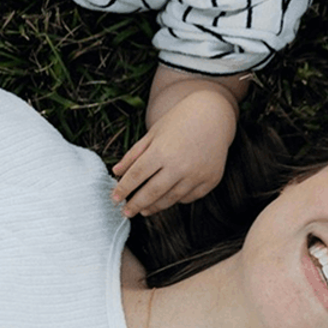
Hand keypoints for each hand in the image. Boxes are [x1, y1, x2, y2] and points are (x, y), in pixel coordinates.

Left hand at [111, 88, 239, 216]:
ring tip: (143, 210)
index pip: (137, 176)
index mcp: (162, 151)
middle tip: (126, 212)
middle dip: (136, 204)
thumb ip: (134, 154)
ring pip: (171, 199)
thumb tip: (116, 171)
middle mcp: (180, 165)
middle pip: (152, 192)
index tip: (114, 198)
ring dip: (154, 207)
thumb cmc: (179, 121)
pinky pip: (189, 197)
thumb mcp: (153, 133)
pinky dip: (176, 200)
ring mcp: (197, 175)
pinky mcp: (211, 180)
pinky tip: (167, 199)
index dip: (123, 189)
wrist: (214, 116)